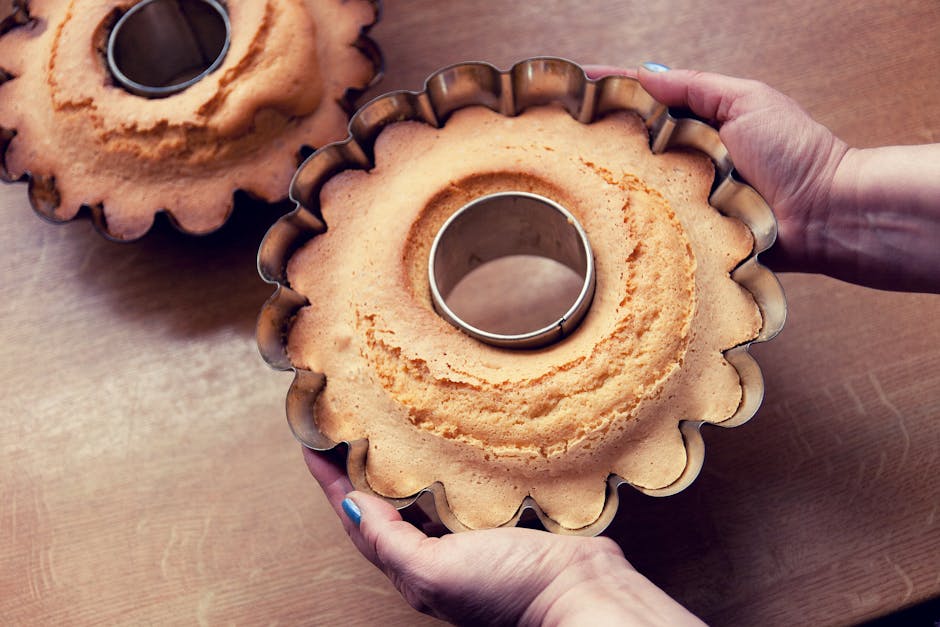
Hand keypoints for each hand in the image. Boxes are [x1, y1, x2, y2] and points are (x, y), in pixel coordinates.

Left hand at [304, 447, 703, 625]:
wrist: (580, 592)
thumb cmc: (509, 590)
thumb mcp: (435, 571)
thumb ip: (390, 541)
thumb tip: (351, 506)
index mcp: (413, 565)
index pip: (358, 518)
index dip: (329, 482)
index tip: (310, 444)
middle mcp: (435, 550)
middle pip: (385, 502)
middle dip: (361, 467)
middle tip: (346, 425)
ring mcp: (467, 534)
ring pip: (422, 490)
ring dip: (400, 461)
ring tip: (386, 425)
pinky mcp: (498, 516)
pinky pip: (461, 485)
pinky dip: (445, 464)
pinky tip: (447, 441)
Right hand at [585, 63, 847, 275]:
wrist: (827, 216)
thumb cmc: (796, 152)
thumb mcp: (744, 100)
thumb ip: (695, 87)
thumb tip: (643, 72)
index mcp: (697, 128)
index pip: (642, 108)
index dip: (606, 99)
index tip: (565, 94)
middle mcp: (686, 166)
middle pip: (630, 151)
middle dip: (592, 145)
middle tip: (551, 138)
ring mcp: (686, 204)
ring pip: (635, 194)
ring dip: (606, 188)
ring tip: (562, 179)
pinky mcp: (690, 242)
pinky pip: (655, 234)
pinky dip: (633, 230)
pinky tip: (600, 225)